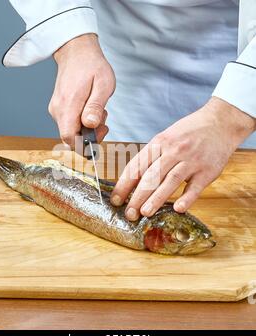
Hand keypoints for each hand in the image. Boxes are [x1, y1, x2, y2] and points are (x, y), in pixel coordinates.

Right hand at [49, 34, 115, 146]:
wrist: (76, 51)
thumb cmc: (91, 65)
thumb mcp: (103, 84)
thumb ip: (96, 106)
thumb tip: (90, 124)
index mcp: (68, 104)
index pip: (69, 138)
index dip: (84, 143)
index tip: (98, 133)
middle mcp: (58, 110)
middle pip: (70, 137)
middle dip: (89, 135)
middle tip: (103, 120)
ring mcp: (56, 109)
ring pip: (71, 131)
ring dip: (87, 127)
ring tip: (97, 109)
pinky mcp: (59, 108)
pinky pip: (70, 123)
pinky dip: (82, 121)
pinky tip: (90, 108)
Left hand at [110, 97, 255, 220]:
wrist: (220, 122)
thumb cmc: (188, 132)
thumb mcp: (165, 137)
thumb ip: (151, 156)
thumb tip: (132, 179)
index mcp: (159, 143)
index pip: (136, 166)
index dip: (124, 184)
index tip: (115, 199)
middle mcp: (173, 151)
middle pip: (151, 176)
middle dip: (137, 196)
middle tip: (129, 213)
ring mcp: (191, 160)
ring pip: (170, 181)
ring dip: (156, 199)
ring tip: (145, 213)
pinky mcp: (208, 170)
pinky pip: (195, 186)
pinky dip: (187, 198)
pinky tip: (178, 209)